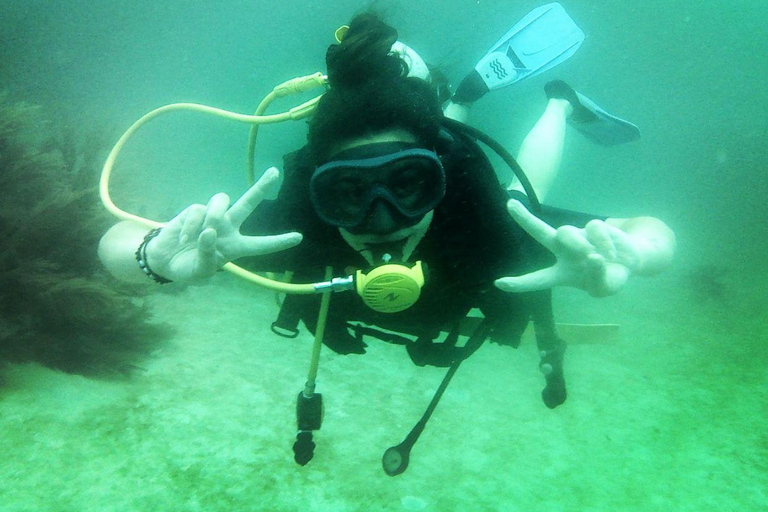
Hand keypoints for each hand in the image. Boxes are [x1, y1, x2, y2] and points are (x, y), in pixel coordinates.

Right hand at [146, 167, 301, 282]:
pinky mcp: (195, 210)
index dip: (278, 241)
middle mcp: (228, 228)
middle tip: (275, 172)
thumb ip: (206, 256)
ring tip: (206, 232)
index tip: (298, 237)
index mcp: (235, 247)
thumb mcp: (199, 272)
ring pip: (223, 200)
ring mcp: (212, 216)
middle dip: (261, 187)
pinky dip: (191, 227)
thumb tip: (209, 232)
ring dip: (215, 215)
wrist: (163, 260)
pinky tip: (183, 239)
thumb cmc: (187, 267)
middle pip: (248, 203)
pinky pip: (198, 211)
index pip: (260, 245)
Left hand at [495, 200, 641, 296]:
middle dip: (524, 219)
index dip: (520, 283)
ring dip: (578, 245)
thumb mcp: (605, 288)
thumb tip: (593, 257)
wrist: (631, 262)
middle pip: (541, 232)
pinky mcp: (593, 226)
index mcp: (561, 273)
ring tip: (595, 258)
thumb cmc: (610, 277)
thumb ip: (597, 278)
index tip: (499, 283)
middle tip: (509, 205)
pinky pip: (593, 229)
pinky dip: (604, 243)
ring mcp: (578, 236)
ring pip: (565, 232)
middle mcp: (564, 251)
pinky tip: (612, 253)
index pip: (538, 279)